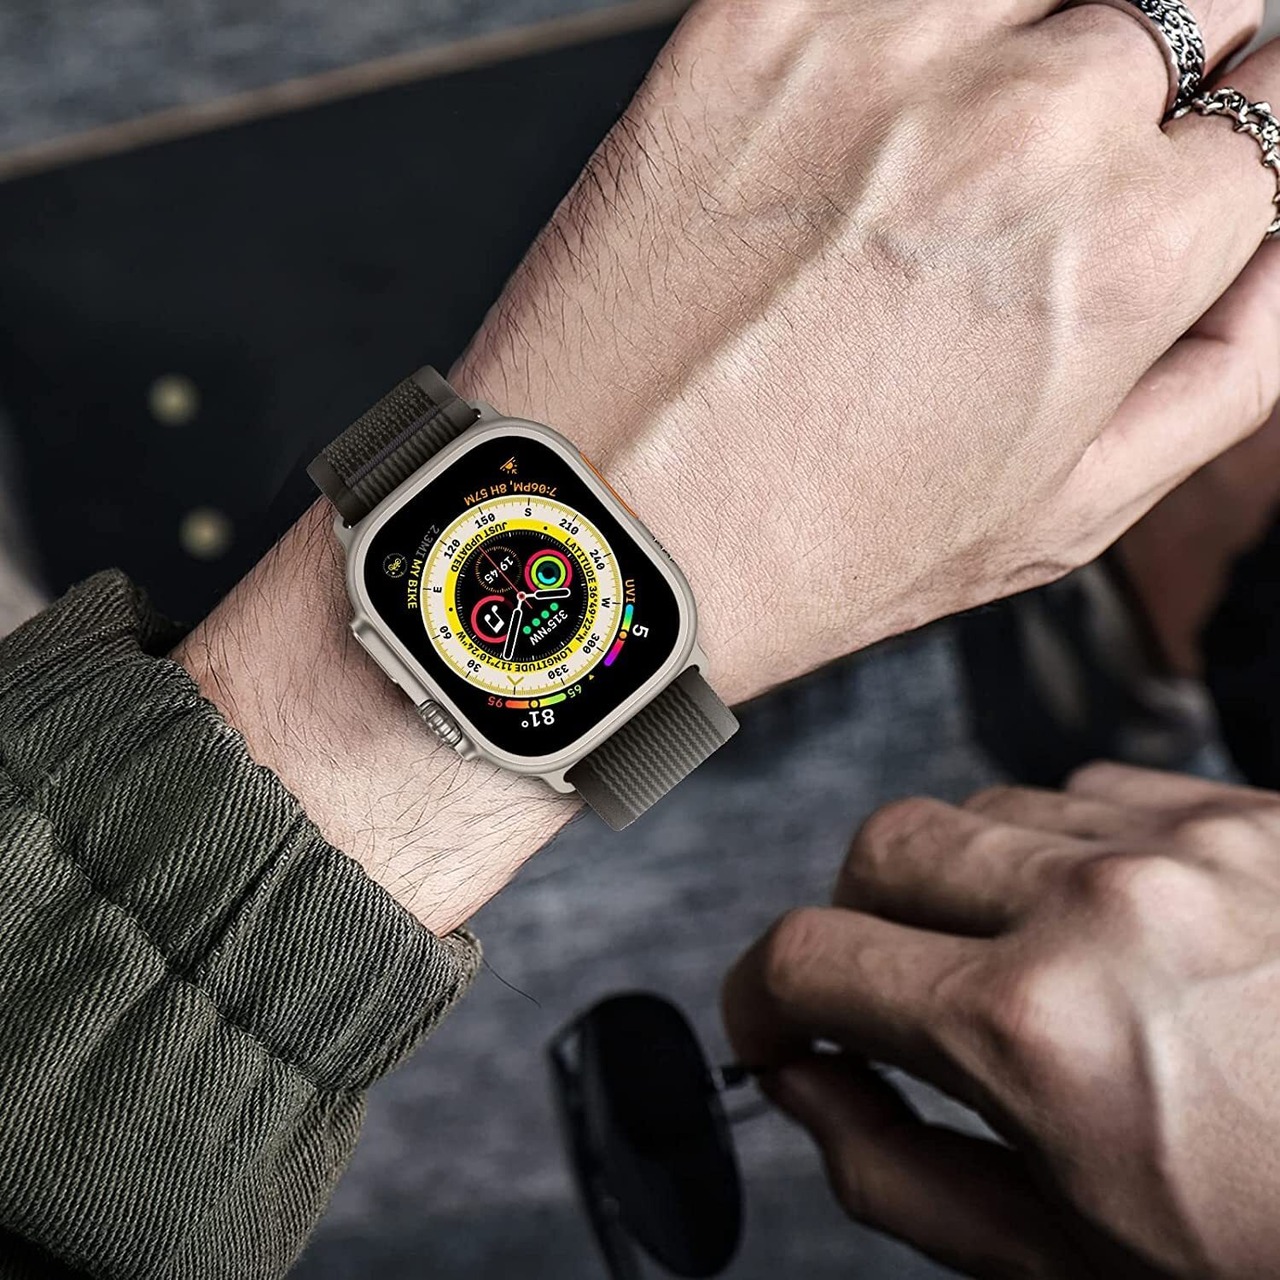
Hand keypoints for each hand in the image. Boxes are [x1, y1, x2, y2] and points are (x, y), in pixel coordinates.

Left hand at [455, 0, 1279, 701]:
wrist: (602, 534)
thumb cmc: (813, 550)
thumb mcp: (1064, 519)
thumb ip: (1227, 366)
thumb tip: (1278, 241)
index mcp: (1130, 255)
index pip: (1276, 106)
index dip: (1233, 135)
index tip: (1185, 155)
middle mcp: (1027, 127)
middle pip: (1177, 7)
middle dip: (1146, 75)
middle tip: (1051, 160)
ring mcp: (885, 55)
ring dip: (1038, 30)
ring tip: (961, 138)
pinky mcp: (753, 26)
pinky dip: (909, 28)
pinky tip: (875, 112)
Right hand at [723, 765, 1279, 1277]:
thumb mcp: (1072, 1266)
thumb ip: (897, 1171)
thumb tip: (807, 1077)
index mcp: (1041, 1033)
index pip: (812, 958)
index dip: (763, 993)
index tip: (774, 1016)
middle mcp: (1106, 905)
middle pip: (885, 845)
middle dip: (857, 919)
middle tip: (885, 986)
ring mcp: (1193, 842)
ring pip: (990, 805)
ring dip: (970, 883)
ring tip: (1026, 963)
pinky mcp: (1258, 811)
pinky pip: (1101, 789)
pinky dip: (1071, 848)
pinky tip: (1116, 923)